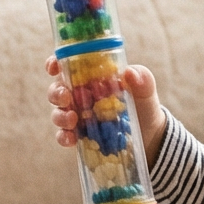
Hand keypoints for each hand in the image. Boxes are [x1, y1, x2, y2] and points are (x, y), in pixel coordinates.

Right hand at [48, 57, 165, 154]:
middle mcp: (80, 94)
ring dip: (59, 115)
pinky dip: (63, 136)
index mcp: (92, 77)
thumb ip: (142, 79)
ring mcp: (78, 115)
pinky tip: (71, 139)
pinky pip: (63, 135)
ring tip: (72, 119)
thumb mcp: (145, 91)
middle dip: (56, 92)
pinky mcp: (79, 135)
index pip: (67, 65)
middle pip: (57, 89)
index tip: (54, 67)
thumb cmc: (143, 106)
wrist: (149, 136)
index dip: (55, 64)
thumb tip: (129, 73)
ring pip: (57, 112)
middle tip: (66, 97)